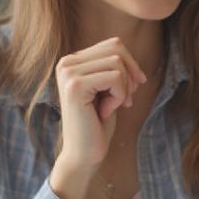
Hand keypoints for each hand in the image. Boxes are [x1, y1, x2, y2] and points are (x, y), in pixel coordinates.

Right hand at [50, 38, 146, 198]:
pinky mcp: (75, 86)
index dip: (131, 65)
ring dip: (124, 88)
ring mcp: (68, 73)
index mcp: (72, 61)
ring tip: (113, 106)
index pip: (114, 44)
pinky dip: (119, 96)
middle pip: (117, 48)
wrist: (83, 154)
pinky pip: (115, 78)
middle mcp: (66, 63)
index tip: (132, 88)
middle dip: (130, 75)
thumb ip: (112, 67)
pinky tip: (106, 112)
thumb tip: (125, 50)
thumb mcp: (107, 89)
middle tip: (126, 100)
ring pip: (117, 63)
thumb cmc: (97, 124)